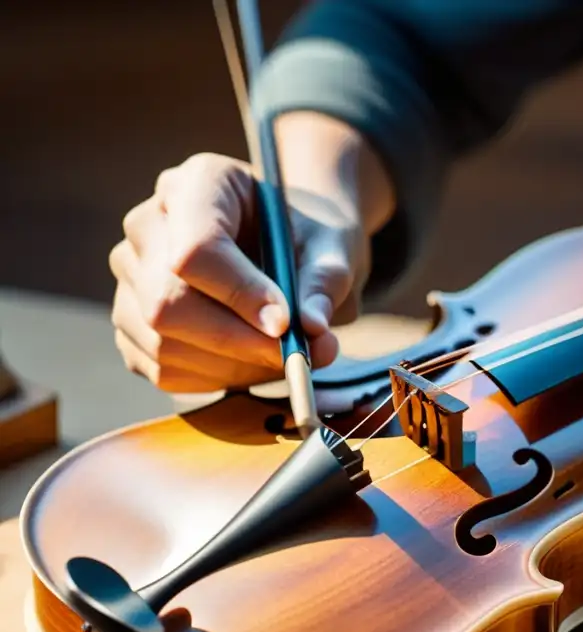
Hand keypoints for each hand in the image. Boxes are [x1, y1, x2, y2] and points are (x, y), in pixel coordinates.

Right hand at [109, 152, 367, 391]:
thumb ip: (325, 284)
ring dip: (232, 366)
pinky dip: (215, 379)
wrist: (290, 249)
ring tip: (282, 355)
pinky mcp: (132, 322)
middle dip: (234, 341)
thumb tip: (312, 328)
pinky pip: (164, 369)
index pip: (196, 248)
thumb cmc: (309, 240)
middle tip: (292, 357)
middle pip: (166, 301)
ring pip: (163, 342)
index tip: (285, 324)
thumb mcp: (333, 248)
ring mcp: (132, 274)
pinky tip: (251, 361)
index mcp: (198, 183)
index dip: (239, 294)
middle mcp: (149, 223)